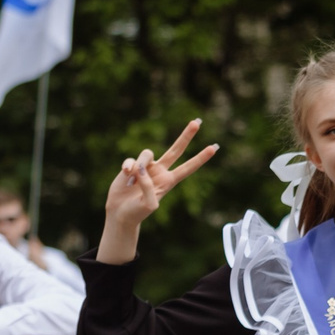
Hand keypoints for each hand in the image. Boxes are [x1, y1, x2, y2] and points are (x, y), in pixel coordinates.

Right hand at [97, 120, 218, 263]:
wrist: (120, 212)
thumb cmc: (137, 212)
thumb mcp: (148, 204)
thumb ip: (149, 187)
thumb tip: (142, 169)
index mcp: (169, 181)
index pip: (188, 168)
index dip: (200, 158)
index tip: (214, 148)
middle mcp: (160, 171)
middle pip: (176, 149)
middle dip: (186, 136)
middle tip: (197, 122)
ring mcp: (146, 167)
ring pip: (147, 154)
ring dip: (139, 166)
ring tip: (132, 181)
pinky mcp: (132, 165)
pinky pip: (131, 160)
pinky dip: (127, 167)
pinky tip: (125, 176)